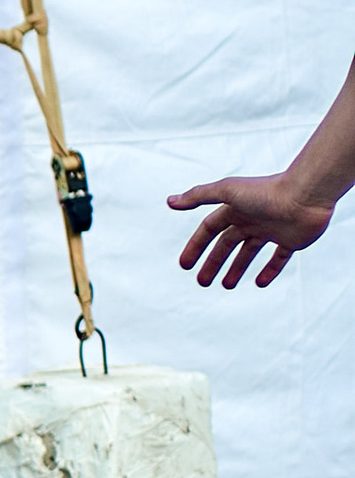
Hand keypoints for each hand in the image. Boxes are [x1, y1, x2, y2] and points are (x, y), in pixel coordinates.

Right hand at [168, 174, 334, 288]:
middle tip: (203, 282)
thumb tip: (170, 201)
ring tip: (227, 286)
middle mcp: (251, 219)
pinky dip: (269, 271)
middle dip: (213, 263)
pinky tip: (260, 283)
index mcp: (235, 208)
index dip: (196, 247)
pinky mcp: (290, 240)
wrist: (306, 195)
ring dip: (237, 269)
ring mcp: (271, 230)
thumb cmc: (266, 191)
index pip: (209, 230)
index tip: (185, 265)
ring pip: (249, 253)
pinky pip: (278, 258)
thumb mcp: (227, 192)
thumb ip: (198, 196)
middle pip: (227, 244)